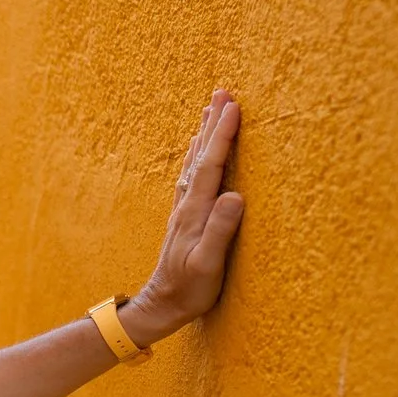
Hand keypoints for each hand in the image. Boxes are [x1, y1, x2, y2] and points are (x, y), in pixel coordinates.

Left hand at [123, 89, 246, 344]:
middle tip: (222, 92)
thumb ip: (220, 231)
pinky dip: (197, 156)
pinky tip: (197, 149)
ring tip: (210, 109)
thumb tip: (235, 196)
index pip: (211, 165)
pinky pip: (192, 176)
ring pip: (195, 162)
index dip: (223, 135)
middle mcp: (187, 204)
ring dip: (204, 134)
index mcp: (195, 211)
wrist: (162, 304)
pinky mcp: (186, 216)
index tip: (234, 106)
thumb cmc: (190, 289)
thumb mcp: (208, 264)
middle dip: (213, 123)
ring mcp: (185, 209)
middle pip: (201, 155)